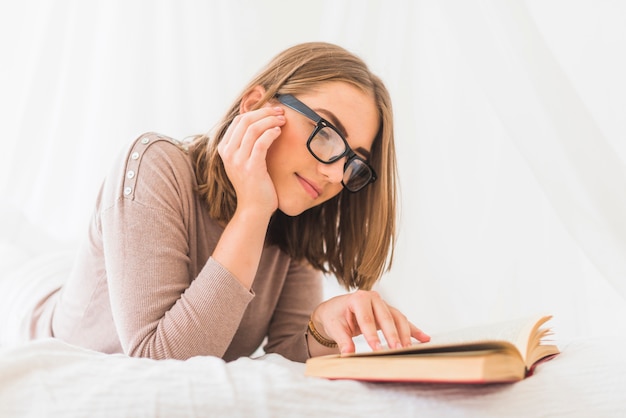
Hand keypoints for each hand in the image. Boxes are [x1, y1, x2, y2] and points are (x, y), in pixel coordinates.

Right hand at [218, 106, 285, 215]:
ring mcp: (238, 161)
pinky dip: (271, 133)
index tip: (272, 111)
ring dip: (270, 120)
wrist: (254, 208)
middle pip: (245, 121)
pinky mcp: (251, 168)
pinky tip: (278, 132)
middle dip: (265, 112)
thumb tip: (260, 122)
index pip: (238, 120)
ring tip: (282, 120)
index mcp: (224, 149)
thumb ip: (246, 144)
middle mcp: (228, 153)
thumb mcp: (244, 161)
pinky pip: (261, 143)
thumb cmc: (254, 184)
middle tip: (280, 112)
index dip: (256, 111)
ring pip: (253, 129)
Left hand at [310, 290, 429, 354]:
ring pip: (398, 318)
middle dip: (392, 335)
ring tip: (408, 349)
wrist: (336, 309)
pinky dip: (414, 330)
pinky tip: (424, 339)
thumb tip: (348, 355)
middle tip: (397, 350)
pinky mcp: (389, 312)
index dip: (372, 335)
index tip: (377, 350)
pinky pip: (403, 321)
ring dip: (405, 334)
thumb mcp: (335, 327)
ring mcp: (383, 304)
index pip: (367, 319)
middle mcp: (373, 298)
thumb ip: (343, 341)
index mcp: (359, 298)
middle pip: (386, 317)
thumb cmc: (335, 316)